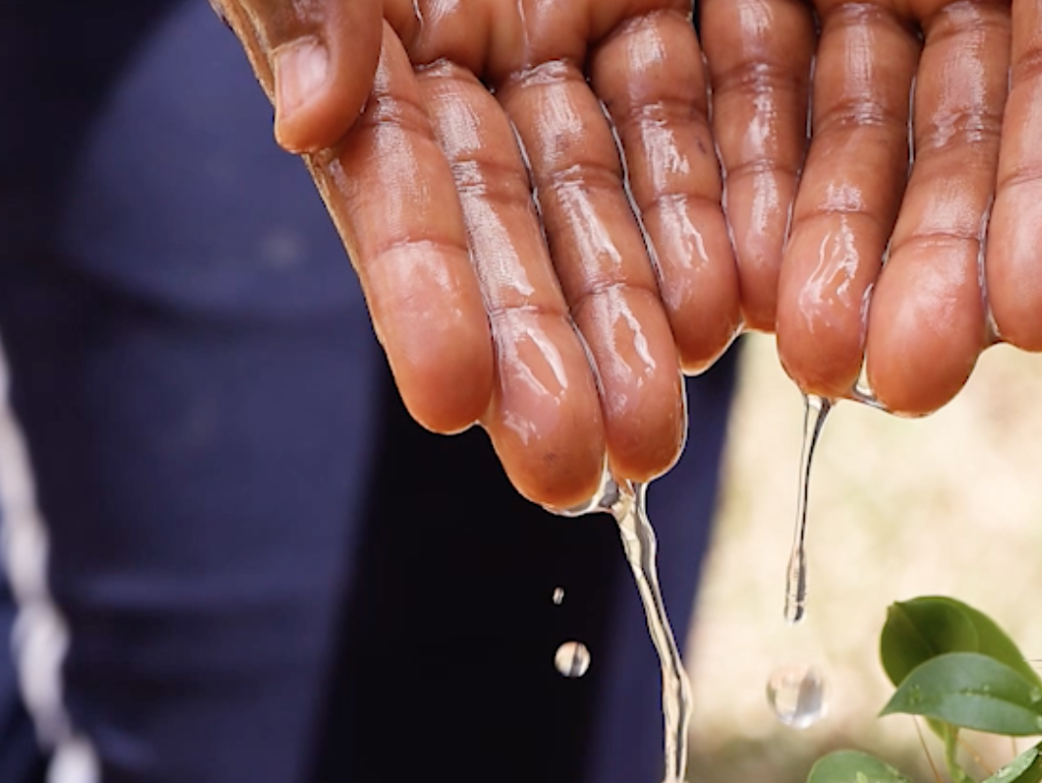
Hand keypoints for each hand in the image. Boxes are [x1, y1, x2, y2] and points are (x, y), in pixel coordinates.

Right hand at [213, 0, 740, 508]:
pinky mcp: (639, 8)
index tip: (453, 401)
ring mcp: (555, 46)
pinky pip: (679, 116)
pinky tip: (729, 313)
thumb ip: (317, 5)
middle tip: (576, 477)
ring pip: (600, 199)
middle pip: (508, 233)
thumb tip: (311, 120)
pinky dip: (707, 215)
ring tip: (654, 433)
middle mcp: (460, 75)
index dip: (426, 296)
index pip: (396, 191)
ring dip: (632, 321)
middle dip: (543, 357)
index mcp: (369, 61)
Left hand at [704, 0, 1041, 412]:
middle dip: (930, 270)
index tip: (1040, 321)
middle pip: (945, 152)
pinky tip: (735, 292)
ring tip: (815, 358)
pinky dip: (737, 195)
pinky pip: (738, 99)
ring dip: (831, 258)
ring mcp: (843, 2)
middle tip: (911, 383)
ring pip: (840, 144)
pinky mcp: (741, 1)